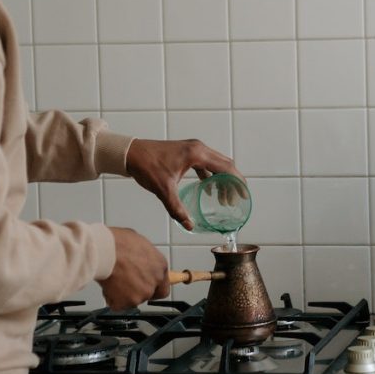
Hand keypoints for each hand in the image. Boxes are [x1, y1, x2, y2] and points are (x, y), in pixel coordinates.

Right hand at [97, 227, 168, 309]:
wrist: (105, 251)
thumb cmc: (119, 243)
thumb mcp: (139, 243)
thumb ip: (144, 258)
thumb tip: (139, 259)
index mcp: (160, 266)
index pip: (163, 286)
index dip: (153, 287)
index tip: (147, 285)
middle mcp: (154, 282)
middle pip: (148, 294)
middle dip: (137, 290)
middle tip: (125, 281)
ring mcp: (141, 294)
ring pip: (132, 300)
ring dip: (123, 294)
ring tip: (114, 278)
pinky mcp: (126, 303)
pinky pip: (118, 304)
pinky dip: (112, 298)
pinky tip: (108, 285)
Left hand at [125, 138, 242, 229]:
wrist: (130, 153)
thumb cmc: (146, 166)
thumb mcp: (163, 189)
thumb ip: (177, 208)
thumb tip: (189, 225)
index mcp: (197, 153)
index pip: (226, 167)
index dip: (238, 182)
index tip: (244, 195)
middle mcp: (198, 148)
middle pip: (225, 164)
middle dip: (233, 182)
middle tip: (237, 200)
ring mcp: (193, 149)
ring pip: (216, 164)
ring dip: (222, 179)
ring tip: (224, 199)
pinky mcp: (187, 152)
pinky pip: (206, 164)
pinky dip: (211, 176)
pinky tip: (209, 190)